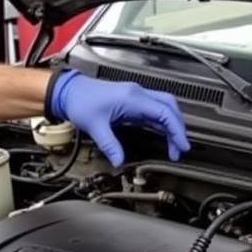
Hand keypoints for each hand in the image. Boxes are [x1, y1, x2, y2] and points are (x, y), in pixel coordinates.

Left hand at [49, 70, 190, 166]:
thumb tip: (119, 161)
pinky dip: (162, 123)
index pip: (164, 112)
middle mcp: (138, 94)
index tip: (182, 145)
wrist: (70, 90)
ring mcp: (137, 97)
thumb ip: (109, 145)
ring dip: (172, 125)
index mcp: (133, 98)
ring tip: (173, 145)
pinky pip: (155, 110)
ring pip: (164, 107)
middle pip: (170, 107)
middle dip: (179, 127)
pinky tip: (163, 135)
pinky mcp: (133, 101)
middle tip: (180, 147)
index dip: (177, 130)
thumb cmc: (80, 101)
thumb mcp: (94, 126)